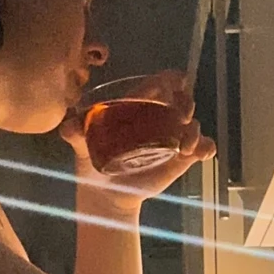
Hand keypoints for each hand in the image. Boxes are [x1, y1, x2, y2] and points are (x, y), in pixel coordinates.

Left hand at [59, 71, 215, 205]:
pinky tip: (201, 155)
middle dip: (186, 103)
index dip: (171, 79)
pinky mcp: (181, 157)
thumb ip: (75, 134)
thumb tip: (67, 127)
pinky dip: (206, 148)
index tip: (177, 83)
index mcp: (137, 105)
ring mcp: (171, 137)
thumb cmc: (93, 163)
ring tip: (184, 148)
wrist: (106, 194)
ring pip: (193, 124)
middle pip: (181, 99)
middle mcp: (158, 117)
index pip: (160, 83)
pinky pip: (201, 147)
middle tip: (180, 117)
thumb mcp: (82, 146)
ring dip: (194, 131)